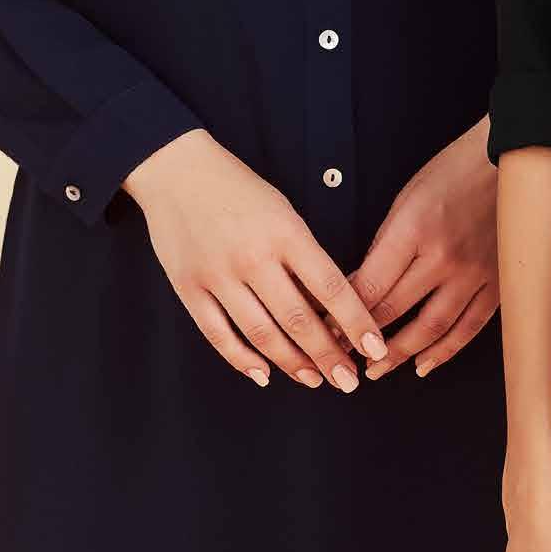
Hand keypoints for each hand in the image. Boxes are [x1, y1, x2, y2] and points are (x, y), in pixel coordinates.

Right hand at [124, 130, 387, 389]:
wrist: (175, 170)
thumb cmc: (238, 190)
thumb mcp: (283, 212)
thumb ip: (303, 258)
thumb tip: (330, 311)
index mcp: (285, 233)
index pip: (331, 288)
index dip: (357, 323)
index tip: (375, 348)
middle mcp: (253, 257)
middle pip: (299, 320)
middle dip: (328, 357)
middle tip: (348, 381)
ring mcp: (218, 275)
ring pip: (261, 334)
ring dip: (292, 364)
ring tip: (314, 380)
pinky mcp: (189, 288)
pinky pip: (218, 335)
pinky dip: (242, 360)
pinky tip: (264, 374)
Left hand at [349, 120, 499, 377]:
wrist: (513, 161)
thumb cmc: (455, 172)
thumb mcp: (406, 199)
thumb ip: (385, 246)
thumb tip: (359, 287)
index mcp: (414, 231)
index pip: (369, 287)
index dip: (342, 316)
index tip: (324, 332)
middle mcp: (443, 257)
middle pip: (393, 311)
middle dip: (361, 340)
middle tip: (340, 357)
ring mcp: (473, 274)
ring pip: (431, 328)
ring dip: (399, 355)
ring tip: (375, 371)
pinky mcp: (496, 284)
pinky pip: (468, 328)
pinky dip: (444, 351)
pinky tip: (423, 365)